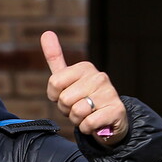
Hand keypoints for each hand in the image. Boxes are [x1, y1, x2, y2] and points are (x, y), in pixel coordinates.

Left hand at [41, 30, 127, 145]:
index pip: (54, 83)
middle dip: (67, 110)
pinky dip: (87, 128)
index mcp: (85, 67)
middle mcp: (99, 77)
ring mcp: (109, 93)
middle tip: (79, 108)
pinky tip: (96, 123)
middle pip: (64, 100)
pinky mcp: (116, 110)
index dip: (56, 96)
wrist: (109, 120)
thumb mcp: (67, 79)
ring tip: (88, 115)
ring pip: (76, 112)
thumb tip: (46, 32)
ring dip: (78, 120)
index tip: (68, 96)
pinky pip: (88, 124)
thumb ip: (56, 58)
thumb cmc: (84, 99)